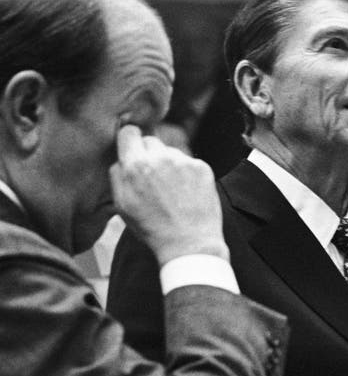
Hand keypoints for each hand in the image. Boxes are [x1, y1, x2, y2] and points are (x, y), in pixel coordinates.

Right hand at [109, 125, 227, 264]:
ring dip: (169, 164)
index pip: (129, 132)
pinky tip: (187, 192)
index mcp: (135, 166)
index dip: (129, 140)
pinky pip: (189, 162)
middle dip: (149, 154)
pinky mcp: (202, 167)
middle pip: (151, 141)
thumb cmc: (152, 227)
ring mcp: (183, 161)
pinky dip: (187, 172)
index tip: (132, 148)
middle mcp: (160, 158)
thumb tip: (121, 157)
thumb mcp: (121, 205)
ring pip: (171, 152)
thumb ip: (117, 175)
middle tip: (152, 176)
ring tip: (171, 190)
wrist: (189, 243)